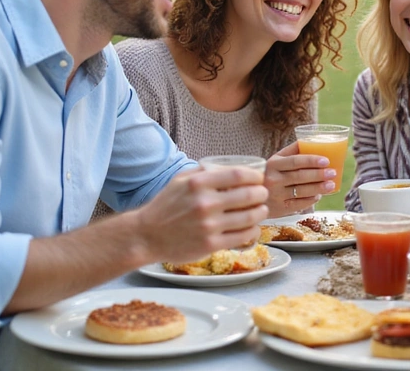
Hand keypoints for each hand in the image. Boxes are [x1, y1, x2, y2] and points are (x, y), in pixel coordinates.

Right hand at [134, 165, 268, 263]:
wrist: (146, 236)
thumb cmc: (165, 206)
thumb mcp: (180, 180)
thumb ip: (204, 171)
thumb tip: (229, 166)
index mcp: (198, 183)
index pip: (239, 175)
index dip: (255, 176)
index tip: (259, 178)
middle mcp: (205, 203)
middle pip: (249, 195)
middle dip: (261, 194)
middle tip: (263, 194)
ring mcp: (209, 225)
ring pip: (249, 217)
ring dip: (260, 212)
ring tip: (261, 210)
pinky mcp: (211, 244)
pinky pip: (242, 236)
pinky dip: (252, 230)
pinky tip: (252, 227)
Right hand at [263, 143, 336, 216]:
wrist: (251, 194)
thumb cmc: (269, 173)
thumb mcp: (275, 160)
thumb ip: (292, 150)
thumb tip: (312, 140)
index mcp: (273, 164)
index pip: (295, 161)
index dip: (311, 161)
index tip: (326, 160)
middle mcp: (273, 179)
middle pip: (300, 176)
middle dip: (319, 175)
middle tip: (332, 172)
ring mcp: (276, 195)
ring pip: (301, 191)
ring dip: (319, 188)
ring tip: (331, 185)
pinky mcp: (280, 208)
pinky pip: (299, 204)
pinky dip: (311, 200)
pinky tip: (318, 195)